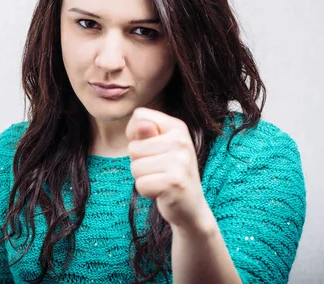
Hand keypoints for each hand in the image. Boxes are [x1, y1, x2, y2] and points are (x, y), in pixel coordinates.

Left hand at [126, 107, 207, 228]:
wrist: (191, 207)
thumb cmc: (168, 173)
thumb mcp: (157, 147)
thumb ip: (145, 133)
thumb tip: (143, 124)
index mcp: (177, 126)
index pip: (138, 116)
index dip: (134, 135)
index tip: (151, 148)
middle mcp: (181, 140)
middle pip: (133, 147)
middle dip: (139, 162)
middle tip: (159, 170)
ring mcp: (180, 161)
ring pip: (135, 167)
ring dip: (142, 178)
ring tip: (161, 180)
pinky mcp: (175, 182)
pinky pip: (141, 184)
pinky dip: (146, 191)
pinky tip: (162, 192)